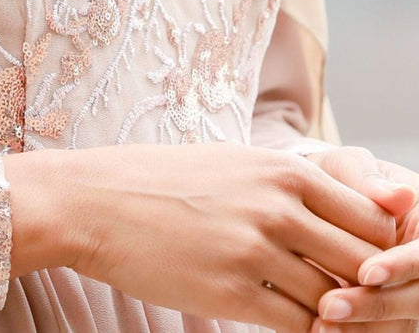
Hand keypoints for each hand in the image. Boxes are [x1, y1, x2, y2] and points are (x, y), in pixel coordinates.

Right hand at [5, 143, 398, 332]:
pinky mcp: (231, 293)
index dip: (383, 248)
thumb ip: (292, 187)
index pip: (372, 218)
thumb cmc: (167, 180)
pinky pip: (296, 327)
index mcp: (284, 170)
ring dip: (338, 316)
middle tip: (364, 303)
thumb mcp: (238, 164)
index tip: (374, 265)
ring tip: (331, 319)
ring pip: (333, 301)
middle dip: (370, 288)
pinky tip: (296, 327)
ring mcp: (255, 251)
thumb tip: (348, 216)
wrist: (97, 202)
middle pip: (363, 261)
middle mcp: (278, 207)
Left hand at [302, 146, 418, 332]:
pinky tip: (317, 331)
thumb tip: (400, 195)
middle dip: (376, 306)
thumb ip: (369, 180)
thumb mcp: (348, 168)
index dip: (400, 267)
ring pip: (399, 325)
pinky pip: (379, 332)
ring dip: (362, 329)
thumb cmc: (335, 179)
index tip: (365, 273)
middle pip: (416, 299)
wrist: (308, 202)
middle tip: (329, 307)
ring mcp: (408, 295)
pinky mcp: (389, 318)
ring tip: (318, 326)